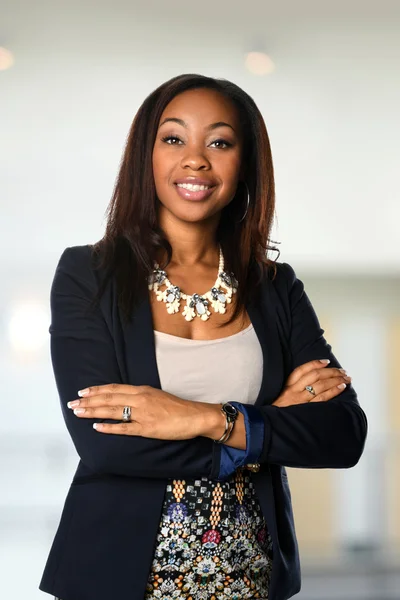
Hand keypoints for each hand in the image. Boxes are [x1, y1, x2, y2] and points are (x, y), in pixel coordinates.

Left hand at [67, 383, 213, 438]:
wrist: (195, 416)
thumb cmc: (177, 407)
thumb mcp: (156, 395)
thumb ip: (140, 396)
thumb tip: (125, 399)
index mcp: (142, 390)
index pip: (114, 388)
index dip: (97, 390)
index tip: (82, 391)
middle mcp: (140, 399)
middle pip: (109, 398)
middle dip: (88, 400)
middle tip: (72, 403)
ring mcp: (142, 413)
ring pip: (113, 411)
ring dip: (93, 411)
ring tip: (78, 412)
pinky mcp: (147, 428)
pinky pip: (124, 428)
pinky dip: (109, 427)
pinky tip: (97, 427)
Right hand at [272, 359, 351, 407]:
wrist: (271, 425)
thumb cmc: (279, 411)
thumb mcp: (282, 396)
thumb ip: (294, 387)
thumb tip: (313, 379)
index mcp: (287, 385)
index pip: (301, 370)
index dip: (315, 363)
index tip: (326, 361)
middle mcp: (294, 391)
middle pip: (315, 376)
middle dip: (331, 372)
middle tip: (343, 371)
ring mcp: (301, 400)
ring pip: (321, 385)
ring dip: (336, 380)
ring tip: (346, 378)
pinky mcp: (307, 410)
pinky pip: (323, 398)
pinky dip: (333, 391)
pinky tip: (341, 387)